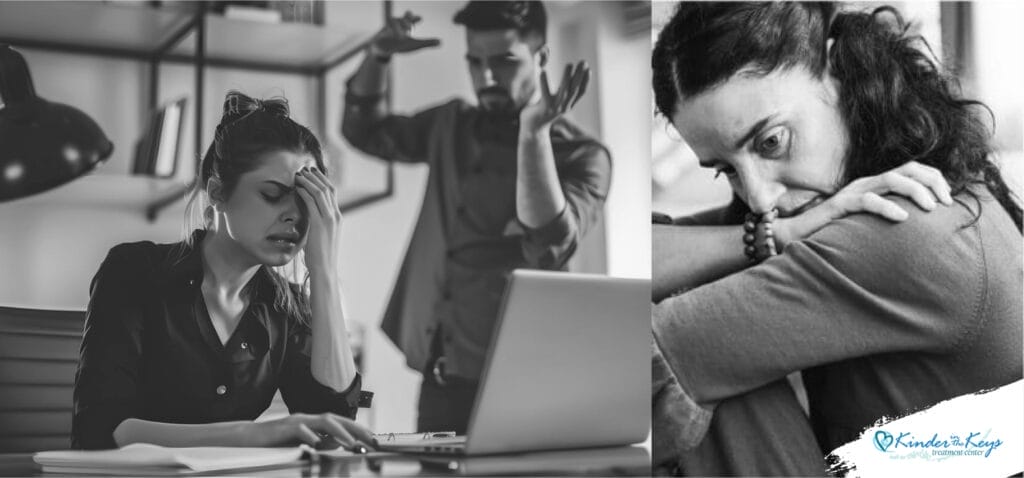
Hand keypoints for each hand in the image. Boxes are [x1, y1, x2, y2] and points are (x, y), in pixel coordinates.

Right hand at [245, 413, 373, 447]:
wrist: (247, 438)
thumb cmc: (275, 442)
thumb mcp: (301, 444)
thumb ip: (319, 443)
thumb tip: (338, 444)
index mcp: (311, 422)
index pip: (338, 422)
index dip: (356, 428)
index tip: (371, 438)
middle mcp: (306, 418)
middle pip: (335, 418)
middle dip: (354, 428)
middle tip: (370, 439)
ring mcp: (295, 421)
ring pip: (322, 421)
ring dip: (340, 432)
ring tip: (352, 444)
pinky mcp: (283, 428)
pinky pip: (301, 430)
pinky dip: (312, 437)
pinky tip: (320, 444)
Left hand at [294, 167, 340, 274]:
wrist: (324, 269)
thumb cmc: (320, 256)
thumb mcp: (320, 236)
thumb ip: (317, 223)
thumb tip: (308, 216)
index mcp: (337, 218)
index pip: (332, 193)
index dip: (322, 181)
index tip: (311, 174)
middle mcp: (336, 216)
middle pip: (328, 188)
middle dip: (316, 176)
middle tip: (304, 169)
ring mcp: (330, 219)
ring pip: (321, 192)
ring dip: (309, 181)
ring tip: (298, 175)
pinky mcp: (320, 224)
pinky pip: (312, 202)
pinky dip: (305, 192)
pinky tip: (297, 187)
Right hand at [368, 11, 440, 58]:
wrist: (382, 50)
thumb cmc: (399, 46)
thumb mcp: (414, 45)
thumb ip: (427, 42)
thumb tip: (441, 42)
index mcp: (405, 27)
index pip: (410, 21)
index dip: (414, 19)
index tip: (420, 18)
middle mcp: (395, 27)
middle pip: (400, 20)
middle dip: (405, 19)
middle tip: (409, 22)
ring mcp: (386, 31)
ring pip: (392, 26)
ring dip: (397, 29)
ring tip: (402, 38)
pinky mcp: (379, 38)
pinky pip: (380, 37)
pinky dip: (385, 38)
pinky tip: (389, 42)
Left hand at [520, 61, 589, 132]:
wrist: (532, 129)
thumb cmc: (540, 111)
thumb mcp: (551, 99)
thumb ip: (554, 87)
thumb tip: (547, 61)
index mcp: (568, 105)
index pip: (581, 92)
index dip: (586, 81)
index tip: (588, 69)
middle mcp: (564, 107)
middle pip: (575, 89)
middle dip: (580, 75)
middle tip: (584, 62)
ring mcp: (555, 108)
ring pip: (564, 91)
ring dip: (568, 77)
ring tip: (570, 65)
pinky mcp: (544, 109)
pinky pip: (545, 94)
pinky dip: (545, 82)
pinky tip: (543, 71)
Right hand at [775, 161, 952, 247]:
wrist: (797, 236)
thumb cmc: (835, 233)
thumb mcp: (869, 223)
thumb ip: (889, 218)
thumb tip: (921, 228)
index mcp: (876, 185)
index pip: (913, 170)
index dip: (935, 179)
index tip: (948, 200)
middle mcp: (868, 183)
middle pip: (909, 169)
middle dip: (932, 182)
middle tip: (944, 203)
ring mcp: (854, 191)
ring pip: (892, 180)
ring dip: (916, 192)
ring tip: (929, 208)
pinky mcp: (841, 204)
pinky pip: (868, 200)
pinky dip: (888, 207)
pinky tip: (902, 217)